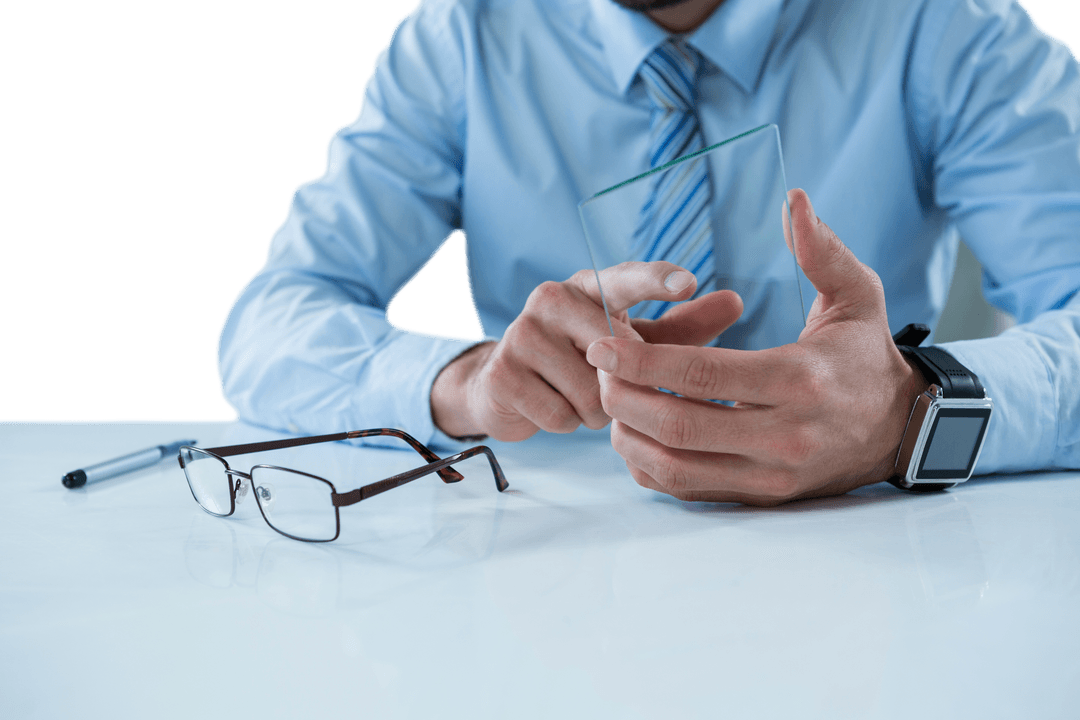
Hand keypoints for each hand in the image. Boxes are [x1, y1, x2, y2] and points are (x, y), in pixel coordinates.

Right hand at [431, 263, 743, 441]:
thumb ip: (684, 327)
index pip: (627, 279)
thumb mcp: (636, 342)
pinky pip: (560, 416)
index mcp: (591, 285)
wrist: (508, 383)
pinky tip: (552, 405)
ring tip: (577, 394)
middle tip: (607, 382)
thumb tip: (736, 301)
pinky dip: (565, 423)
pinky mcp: (502, 371)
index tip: (686, 284)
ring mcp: (521, 332)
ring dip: (594, 411)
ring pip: (589, 395)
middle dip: (622, 388)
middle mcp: (552, 297)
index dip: (657, 282)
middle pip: (616, 360)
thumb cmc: (585, 357)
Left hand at [586, 189, 927, 505]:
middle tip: (598, 369)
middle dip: (624, 397)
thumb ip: (822, 251)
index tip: (602, 343)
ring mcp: (771, 474)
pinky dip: (649, 464)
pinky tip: (635, 432)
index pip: (703, 376)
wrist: (904, 429)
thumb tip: (794, 200)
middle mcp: (785, 436)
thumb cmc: (867, 357)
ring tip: (610, 398)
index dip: (644, 360)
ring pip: (675, 466)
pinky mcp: (761, 496)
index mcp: (800, 380)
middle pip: (679, 426)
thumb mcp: (858, 297)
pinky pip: (687, 489)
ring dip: (628, 435)